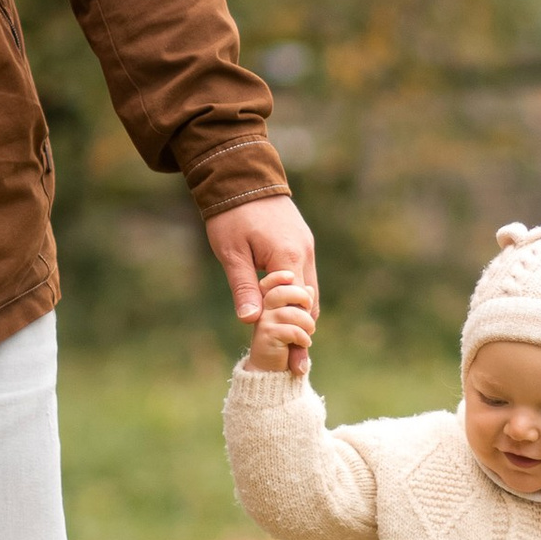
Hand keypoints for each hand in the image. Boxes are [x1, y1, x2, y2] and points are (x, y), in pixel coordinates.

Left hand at [205, 194, 316, 373]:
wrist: (240, 174)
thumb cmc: (231, 213)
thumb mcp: (230, 252)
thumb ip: (243, 287)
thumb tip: (251, 322)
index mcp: (288, 257)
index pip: (299, 306)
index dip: (297, 336)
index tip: (294, 364)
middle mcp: (304, 252)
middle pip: (310, 302)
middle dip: (304, 332)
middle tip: (297, 365)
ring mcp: (305, 246)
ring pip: (310, 290)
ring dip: (303, 315)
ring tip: (297, 347)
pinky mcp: (300, 241)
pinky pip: (304, 277)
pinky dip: (299, 297)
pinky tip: (290, 313)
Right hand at [243, 279, 317, 376]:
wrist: (267, 373)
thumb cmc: (282, 344)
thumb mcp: (294, 321)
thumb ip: (300, 304)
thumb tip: (309, 290)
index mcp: (265, 300)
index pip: (271, 282)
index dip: (281, 277)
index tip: (291, 277)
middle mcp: (260, 308)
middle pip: (282, 292)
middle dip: (302, 298)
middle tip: (308, 312)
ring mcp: (262, 321)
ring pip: (290, 312)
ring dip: (307, 324)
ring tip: (308, 333)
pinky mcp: (266, 335)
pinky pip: (291, 330)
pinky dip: (303, 338)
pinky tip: (303, 343)